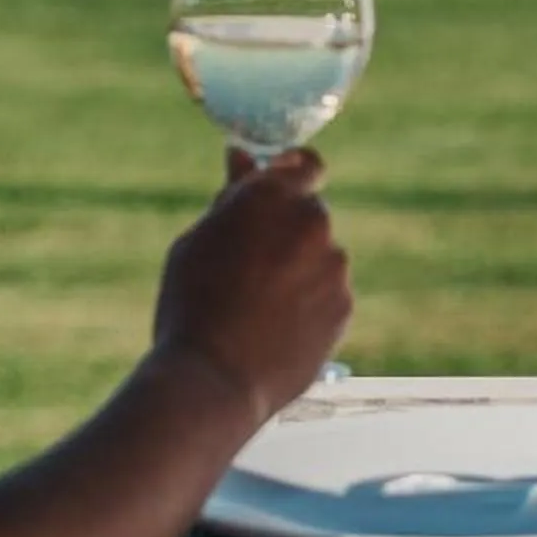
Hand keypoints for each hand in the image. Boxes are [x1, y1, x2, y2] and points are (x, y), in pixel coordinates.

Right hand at [153, 149, 352, 419]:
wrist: (213, 379)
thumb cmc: (192, 304)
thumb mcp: (197, 240)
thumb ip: (232, 196)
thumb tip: (244, 157)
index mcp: (272, 195)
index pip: (306, 165)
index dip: (293, 176)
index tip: (278, 194)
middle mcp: (312, 222)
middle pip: (309, 214)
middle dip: (287, 231)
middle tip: (249, 265)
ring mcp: (334, 266)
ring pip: (320, 257)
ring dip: (299, 270)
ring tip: (257, 309)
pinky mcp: (344, 307)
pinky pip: (328, 295)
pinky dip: (309, 305)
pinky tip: (275, 329)